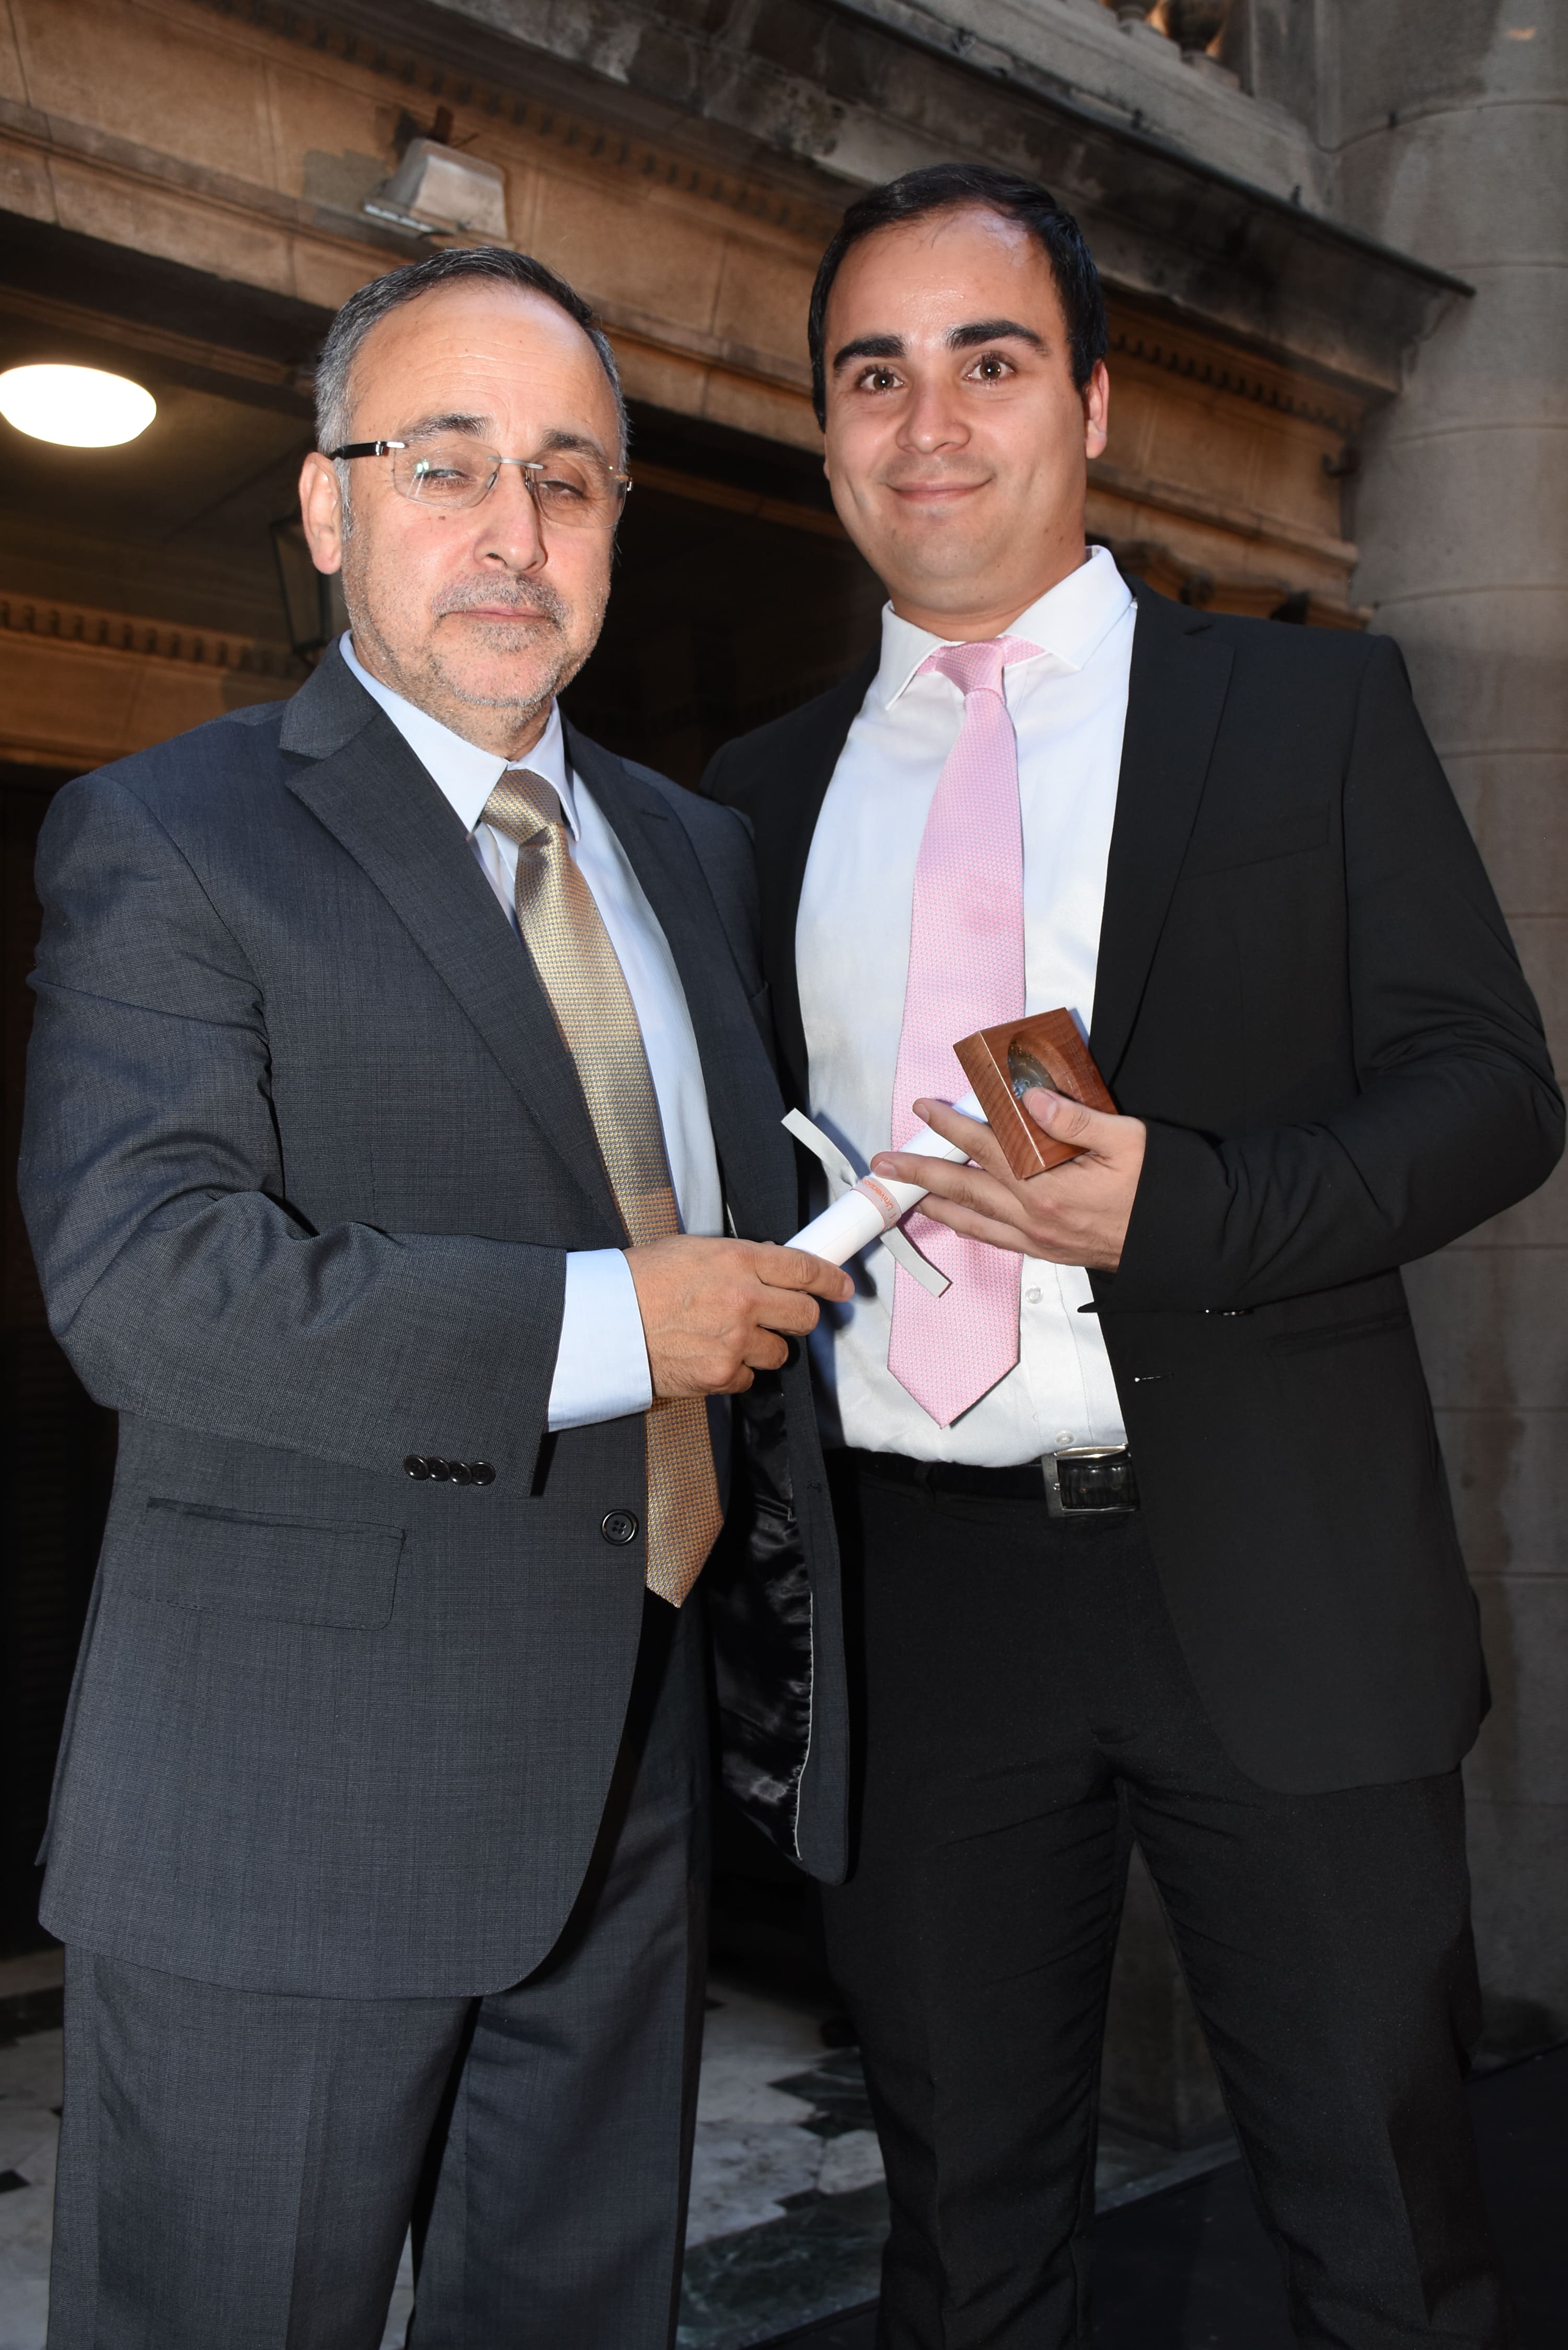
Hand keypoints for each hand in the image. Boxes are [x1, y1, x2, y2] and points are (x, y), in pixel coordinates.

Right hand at [625, 1235, 852, 1398]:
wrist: (606, 1321)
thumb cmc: (641, 1281)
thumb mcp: (692, 1251)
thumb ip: (736, 1260)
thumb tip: (768, 1268)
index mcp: (738, 1260)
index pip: (803, 1268)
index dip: (828, 1279)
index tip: (840, 1286)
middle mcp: (744, 1299)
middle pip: (803, 1315)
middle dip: (800, 1317)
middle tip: (786, 1317)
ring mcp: (735, 1341)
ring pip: (779, 1352)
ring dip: (763, 1347)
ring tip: (729, 1337)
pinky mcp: (721, 1374)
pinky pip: (748, 1378)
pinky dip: (735, 1371)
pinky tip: (709, 1357)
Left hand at [871, 1089, 1145, 1270]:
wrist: (1182, 1240)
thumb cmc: (1159, 1189)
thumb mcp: (1126, 1140)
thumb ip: (1074, 1119)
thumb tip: (1030, 1098)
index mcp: (1047, 1188)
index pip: (985, 1148)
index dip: (950, 1126)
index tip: (924, 1109)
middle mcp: (1035, 1218)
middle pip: (963, 1190)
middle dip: (918, 1174)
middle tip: (883, 1165)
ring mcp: (1039, 1239)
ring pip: (973, 1220)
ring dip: (935, 1205)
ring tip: (906, 1196)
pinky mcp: (1049, 1252)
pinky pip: (997, 1239)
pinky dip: (970, 1228)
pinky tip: (959, 1222)